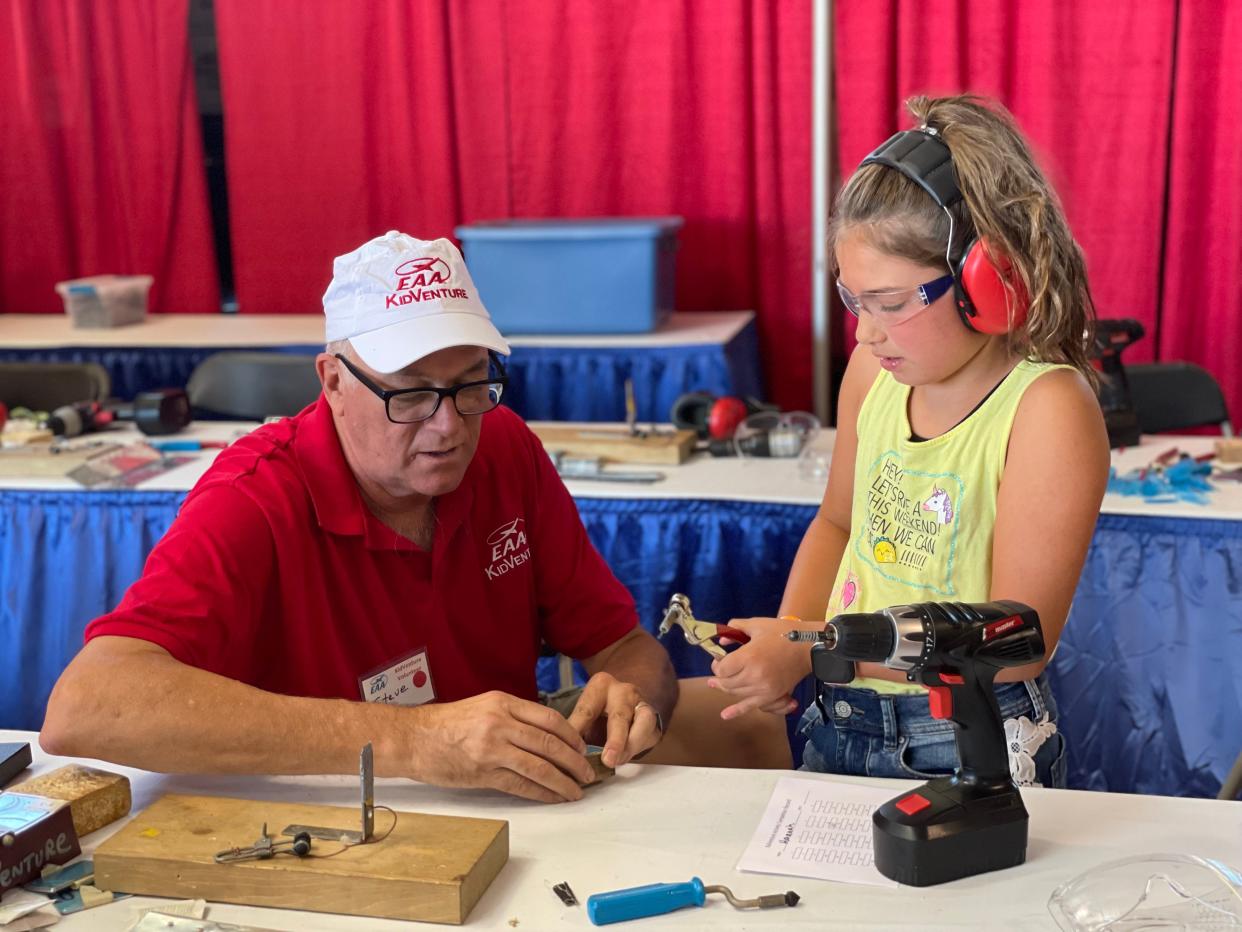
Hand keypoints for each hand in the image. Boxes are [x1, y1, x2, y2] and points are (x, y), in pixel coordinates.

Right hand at [402, 691, 595, 803]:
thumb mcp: (483, 707)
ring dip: (562, 781)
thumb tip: (545, 736)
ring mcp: (492, 749)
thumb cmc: (446, 724)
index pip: (548, 718)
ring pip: (539, 767)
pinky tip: (553, 798)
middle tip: (587, 773)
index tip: (581, 748)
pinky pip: (520, 785)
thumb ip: (513, 717)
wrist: (413, 738)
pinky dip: (541, 793)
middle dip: (573, 761)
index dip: (571, 736)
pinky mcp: (483, 773)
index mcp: (503, 703)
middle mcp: (500, 723)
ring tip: (576, 791)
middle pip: (549, 743)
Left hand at [567, 671, 662, 768]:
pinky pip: (650, 735)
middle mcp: (624, 691)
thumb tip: (560, 752)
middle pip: (620, 716)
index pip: (587, 709)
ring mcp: (642, 704)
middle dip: (615, 740)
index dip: (579, 732)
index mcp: (600, 686)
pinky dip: (637, 748)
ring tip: (618, 762)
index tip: (571, 750)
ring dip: (631, 745)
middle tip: (608, 760)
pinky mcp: (654, 720)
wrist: (626, 705)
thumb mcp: (585, 715)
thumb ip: (575, 730)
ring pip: (643, 722)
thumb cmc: (600, 713)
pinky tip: (624, 759)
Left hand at [709, 617, 816, 719]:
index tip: (720, 659)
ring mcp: (763, 688)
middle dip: (719, 677)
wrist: (808, 647)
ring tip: (718, 684)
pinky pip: (751, 706)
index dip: (717, 664)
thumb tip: (722, 641)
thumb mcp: (756, 624)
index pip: (721, 670)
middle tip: (718, 671)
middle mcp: (753, 676)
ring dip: (726, 689)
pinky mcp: (772, 695)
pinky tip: (725, 715)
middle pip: (726, 683)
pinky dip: (737, 711)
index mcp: (748, 657)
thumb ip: (736, 628)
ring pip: (736, 694)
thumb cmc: (782, 632)